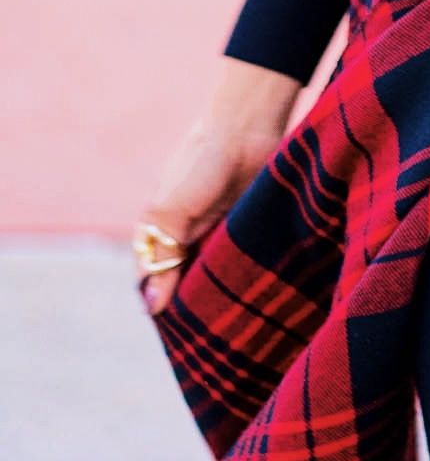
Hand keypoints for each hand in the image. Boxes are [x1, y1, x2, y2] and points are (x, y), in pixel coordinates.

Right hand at [133, 58, 301, 316]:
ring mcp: (217, 230)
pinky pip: (240, 260)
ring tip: (227, 324)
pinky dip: (240, 276)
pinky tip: (248, 298)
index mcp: (159, 228)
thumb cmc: (201, 162)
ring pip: (212, 275)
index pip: (152, 278)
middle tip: (203, 336)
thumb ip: (163, 255)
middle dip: (191, 303)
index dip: (159, 302)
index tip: (172, 333)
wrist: (248, 125)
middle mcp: (187, 233)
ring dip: (218, 293)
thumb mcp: (171, 210)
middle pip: (183, 280)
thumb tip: (150, 307)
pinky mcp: (247, 227)